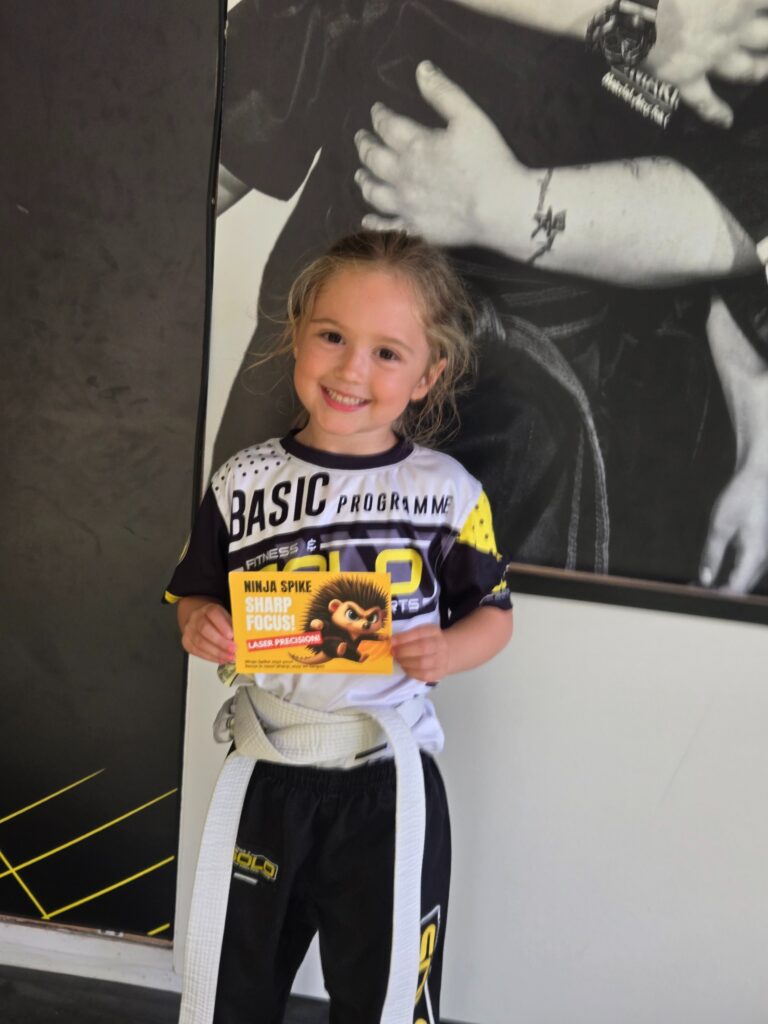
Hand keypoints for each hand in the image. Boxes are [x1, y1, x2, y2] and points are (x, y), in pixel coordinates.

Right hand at [180, 601, 236, 663]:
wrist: (198, 620)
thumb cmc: (216, 620)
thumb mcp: (225, 617)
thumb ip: (232, 625)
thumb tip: (243, 638)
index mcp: (208, 609)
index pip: (213, 614)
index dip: (222, 625)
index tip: (232, 635)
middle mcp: (196, 618)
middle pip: (205, 629)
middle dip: (221, 642)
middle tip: (233, 649)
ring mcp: (189, 631)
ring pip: (200, 643)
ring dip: (217, 653)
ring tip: (230, 657)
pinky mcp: (187, 642)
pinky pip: (197, 652)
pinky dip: (211, 657)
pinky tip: (221, 659)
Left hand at [354, 61, 529, 247]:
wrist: (498, 207)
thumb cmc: (488, 160)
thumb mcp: (469, 117)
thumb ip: (443, 93)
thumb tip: (421, 69)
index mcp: (416, 146)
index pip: (388, 126)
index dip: (379, 116)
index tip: (375, 111)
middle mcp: (403, 176)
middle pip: (374, 159)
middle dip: (365, 146)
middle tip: (360, 139)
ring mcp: (406, 205)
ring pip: (375, 193)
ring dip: (365, 181)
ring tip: (360, 175)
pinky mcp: (415, 228)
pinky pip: (387, 226)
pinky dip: (373, 222)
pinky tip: (366, 219)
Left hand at [391, 624, 450, 682]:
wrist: (447, 653)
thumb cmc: (428, 641)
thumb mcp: (421, 632)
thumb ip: (408, 635)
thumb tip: (392, 642)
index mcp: (434, 632)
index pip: (420, 633)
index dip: (404, 638)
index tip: (392, 641)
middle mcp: (440, 645)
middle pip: (422, 648)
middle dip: (404, 651)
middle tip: (393, 652)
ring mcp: (441, 661)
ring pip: (422, 664)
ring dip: (405, 662)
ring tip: (398, 660)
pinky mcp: (438, 674)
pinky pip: (423, 676)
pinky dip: (410, 672)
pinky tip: (405, 667)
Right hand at [649, 0, 767, 126]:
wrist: (636, 3)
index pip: (767, 2)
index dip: (767, 6)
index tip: (765, 9)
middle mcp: (735, 25)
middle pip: (767, 36)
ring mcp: (713, 55)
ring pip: (746, 68)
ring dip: (759, 71)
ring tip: (764, 72)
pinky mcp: (686, 75)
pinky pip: (704, 101)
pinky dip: (715, 113)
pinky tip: (726, 122)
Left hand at [700, 462, 767, 591]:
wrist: (759, 479)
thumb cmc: (741, 498)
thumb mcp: (720, 526)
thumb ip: (712, 555)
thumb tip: (705, 580)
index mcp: (755, 555)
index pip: (737, 589)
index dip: (717, 597)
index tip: (697, 596)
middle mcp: (763, 559)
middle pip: (742, 588)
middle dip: (719, 594)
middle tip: (693, 592)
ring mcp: (763, 555)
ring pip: (745, 580)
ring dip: (725, 587)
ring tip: (699, 586)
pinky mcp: (760, 550)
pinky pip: (747, 570)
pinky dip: (731, 576)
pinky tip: (713, 574)